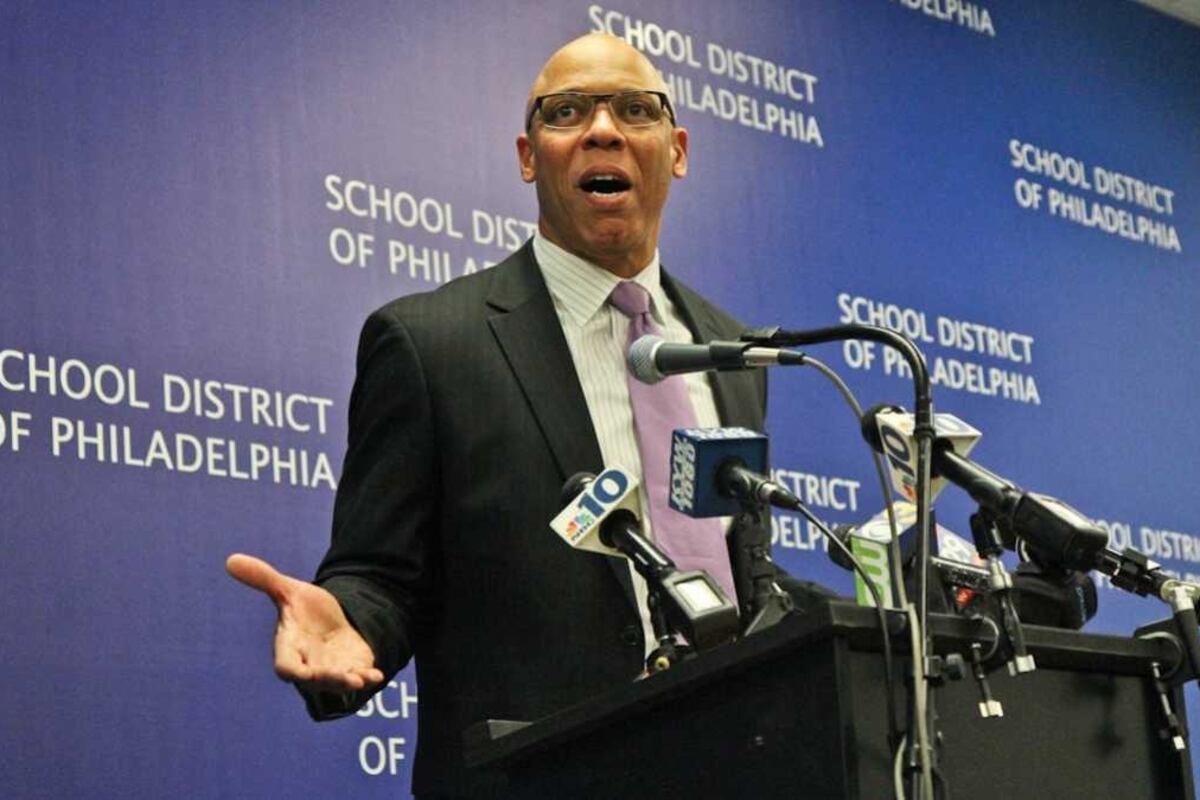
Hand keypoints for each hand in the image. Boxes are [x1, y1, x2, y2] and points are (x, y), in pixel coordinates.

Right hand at [226, 553, 384, 691]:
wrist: (330, 618)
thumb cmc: (304, 609)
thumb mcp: (289, 590)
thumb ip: (264, 579)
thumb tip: (231, 559)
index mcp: (290, 646)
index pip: (285, 666)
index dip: (292, 671)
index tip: (303, 674)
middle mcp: (309, 662)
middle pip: (314, 680)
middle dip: (327, 679)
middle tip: (342, 678)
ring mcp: (331, 668)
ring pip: (336, 682)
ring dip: (346, 682)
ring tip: (359, 680)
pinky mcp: (352, 666)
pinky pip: (359, 676)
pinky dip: (368, 677)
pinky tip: (376, 676)